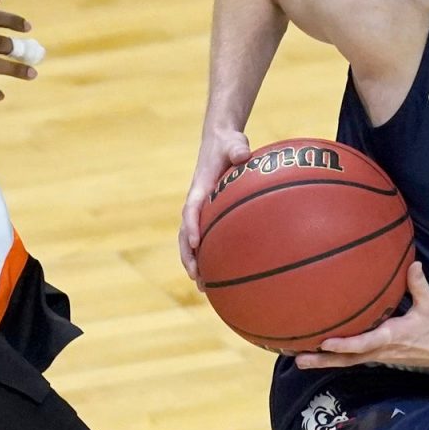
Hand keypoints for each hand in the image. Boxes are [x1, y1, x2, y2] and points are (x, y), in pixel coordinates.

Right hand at [180, 125, 254, 278]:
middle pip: (185, 234)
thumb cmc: (228, 144)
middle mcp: (196, 202)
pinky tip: (221, 276)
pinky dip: (207, 257)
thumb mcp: (233, 143)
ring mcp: (201, 211)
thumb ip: (237, 148)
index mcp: (199, 188)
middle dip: (188, 256)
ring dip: (194, 263)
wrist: (220, 142)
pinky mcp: (208, 215)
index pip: (191, 210)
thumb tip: (243, 154)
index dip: (192, 226)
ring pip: (191, 241)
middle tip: (196, 276)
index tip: (196, 243)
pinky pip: (205, 239)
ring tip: (204, 286)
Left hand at [294, 265, 428, 370]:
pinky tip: (324, 353)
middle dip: (323, 361)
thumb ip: (418, 284)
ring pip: (350, 361)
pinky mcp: (384, 356)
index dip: (345, 344)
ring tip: (300, 359)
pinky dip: (339, 357)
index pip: (365, 343)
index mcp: (393, 337)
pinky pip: (357, 358)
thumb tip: (412, 263)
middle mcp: (383, 350)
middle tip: (297, 359)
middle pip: (348, 359)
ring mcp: (382, 356)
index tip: (325, 343)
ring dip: (326, 362)